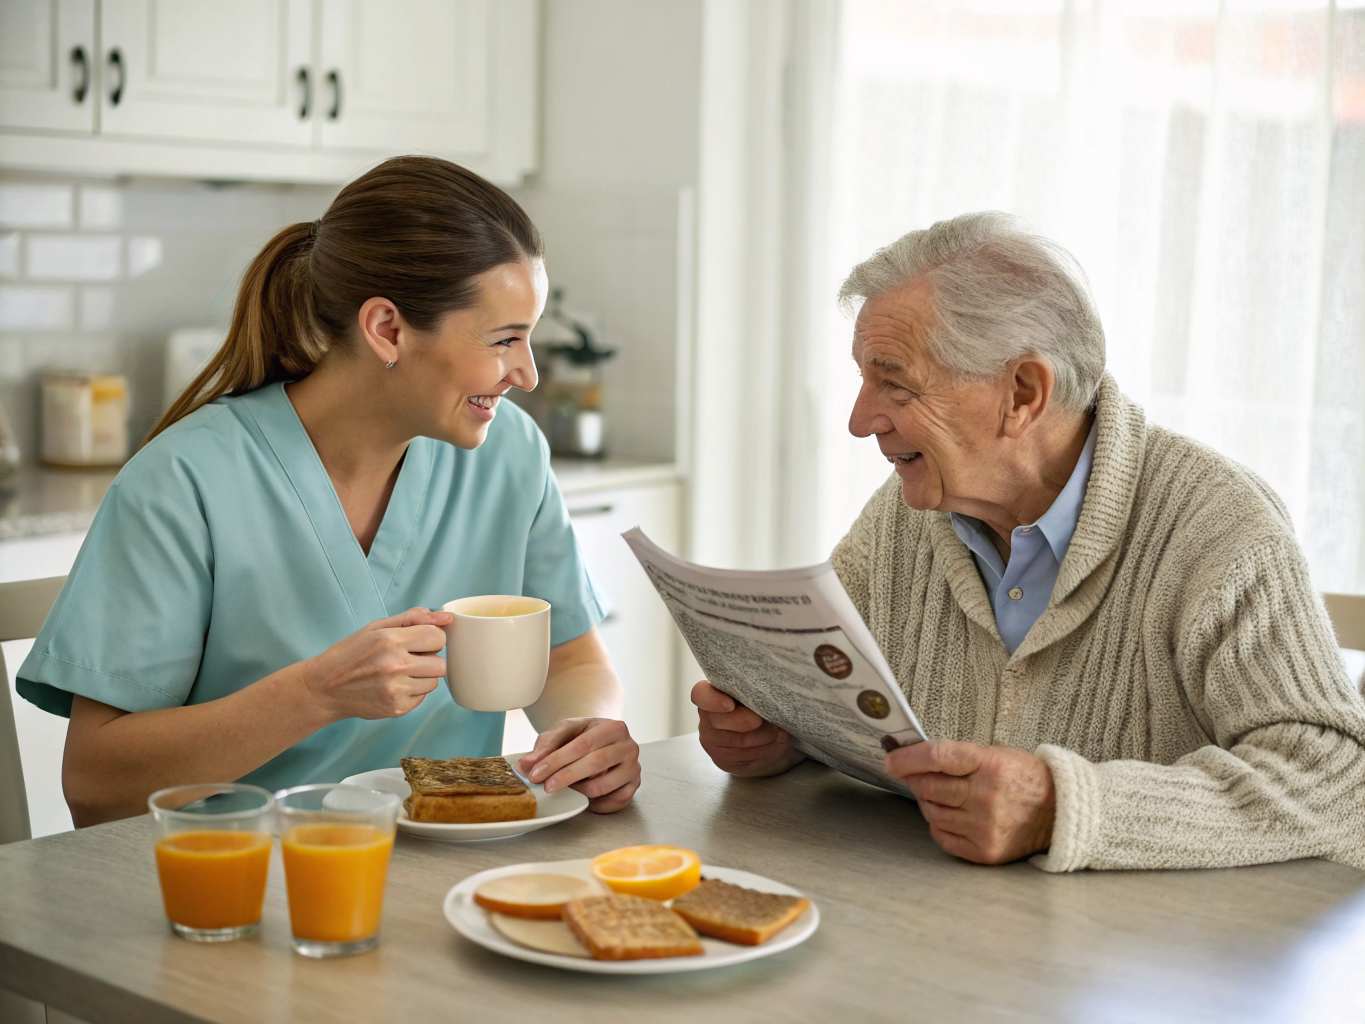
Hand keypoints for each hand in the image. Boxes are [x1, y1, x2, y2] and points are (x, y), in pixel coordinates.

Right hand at [300, 607, 452, 723]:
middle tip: (408, 658)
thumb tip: (446, 618)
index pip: (438, 637)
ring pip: (434, 682)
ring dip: (422, 676)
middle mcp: (395, 666)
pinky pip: (422, 697)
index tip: (418, 641)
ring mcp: (396, 690)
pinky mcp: (397, 708)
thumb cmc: (350, 654)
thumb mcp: (376, 628)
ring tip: (399, 673)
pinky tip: (393, 686)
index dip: (431, 638)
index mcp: (390, 641)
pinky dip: (413, 691)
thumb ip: (412, 618)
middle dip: (428, 659)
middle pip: (440, 663)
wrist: (324, 688)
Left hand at [515, 718, 639, 812]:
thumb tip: (525, 766)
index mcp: (613, 727)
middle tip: (546, 787)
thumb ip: (545, 746)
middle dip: (566, 777)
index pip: (582, 745)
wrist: (604, 740)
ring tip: (568, 787)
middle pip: (595, 764)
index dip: (557, 761)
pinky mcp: (635, 786)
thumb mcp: (564, 732)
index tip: (536, 774)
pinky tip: (585, 798)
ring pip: (603, 786)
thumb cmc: (583, 736)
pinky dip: (597, 804)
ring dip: (580, 790)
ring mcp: (634, 767)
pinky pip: (614, 801)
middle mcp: (628, 746)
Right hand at [692, 680, 806, 777]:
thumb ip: (756, 688)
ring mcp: (713, 743)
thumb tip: (771, 691)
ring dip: (765, 736)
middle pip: (720, 722)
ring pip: (739, 743)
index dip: (712, 701)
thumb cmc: (759, 704)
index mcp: (710, 695)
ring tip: (778, 730)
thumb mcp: (756, 691)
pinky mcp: (724, 762)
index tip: (731, 704)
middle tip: (767, 719)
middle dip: (748, 721)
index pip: (700, 695)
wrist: (764, 732)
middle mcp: (706, 720)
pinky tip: (775, 743)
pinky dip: (767, 750)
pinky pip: (747, 758)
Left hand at [885, 738, 1054, 863]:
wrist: (1059, 813)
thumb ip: (956, 757)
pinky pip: (942, 836)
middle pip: (929, 787)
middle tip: (914, 775)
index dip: (907, 758)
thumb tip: (912, 759)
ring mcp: (985, 827)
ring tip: (944, 796)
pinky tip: (953, 815)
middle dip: (914, 779)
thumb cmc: (1022, 778)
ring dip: (928, 802)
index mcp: (989, 765)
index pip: (937, 757)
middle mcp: (986, 797)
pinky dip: (940, 824)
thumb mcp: (995, 754)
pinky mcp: (985, 851)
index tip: (890, 759)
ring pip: (931, 812)